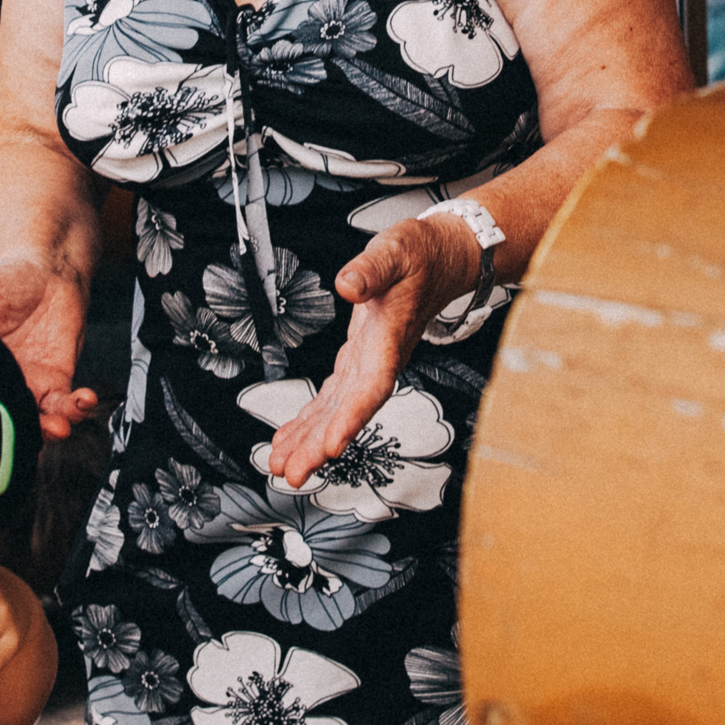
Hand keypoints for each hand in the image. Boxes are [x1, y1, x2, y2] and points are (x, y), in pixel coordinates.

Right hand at [0, 256, 96, 438]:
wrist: (48, 272)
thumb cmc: (5, 281)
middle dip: (9, 436)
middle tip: (17, 439)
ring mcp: (28, 386)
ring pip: (34, 422)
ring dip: (47, 430)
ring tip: (58, 427)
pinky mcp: (56, 382)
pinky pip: (65, 404)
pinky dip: (76, 408)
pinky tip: (83, 399)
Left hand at [266, 214, 482, 487]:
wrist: (441, 260)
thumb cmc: (422, 256)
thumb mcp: (395, 251)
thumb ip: (371, 269)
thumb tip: (347, 283)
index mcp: (390, 339)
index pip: (372, 387)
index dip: (352, 418)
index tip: (331, 447)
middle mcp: (380, 359)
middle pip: (349, 411)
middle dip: (320, 445)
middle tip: (292, 474)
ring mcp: (369, 363)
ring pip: (337, 411)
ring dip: (310, 440)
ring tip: (282, 465)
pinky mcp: (359, 360)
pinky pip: (332, 398)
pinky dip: (311, 418)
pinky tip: (292, 437)